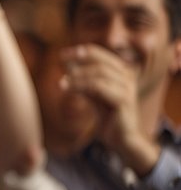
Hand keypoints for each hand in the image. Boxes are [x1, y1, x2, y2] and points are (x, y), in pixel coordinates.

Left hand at [58, 43, 155, 170]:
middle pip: (100, 62)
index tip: (62, 54)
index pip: (101, 54)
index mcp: (122, 71)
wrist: (121, 138)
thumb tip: (65, 61)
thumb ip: (82, 78)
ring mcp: (127, 88)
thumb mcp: (92, 92)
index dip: (81, 52)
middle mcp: (128, 77)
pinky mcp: (123, 101)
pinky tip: (67, 89)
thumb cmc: (107, 113)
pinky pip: (99, 88)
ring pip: (99, 74)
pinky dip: (81, 86)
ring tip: (61, 83)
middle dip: (78, 60)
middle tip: (60, 63)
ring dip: (77, 76)